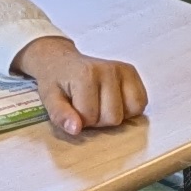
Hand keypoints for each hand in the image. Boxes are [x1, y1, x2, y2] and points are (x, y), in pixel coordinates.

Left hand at [18, 36, 143, 135]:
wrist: (61, 61)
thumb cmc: (55, 81)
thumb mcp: (50, 99)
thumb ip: (60, 115)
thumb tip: (76, 129)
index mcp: (86, 75)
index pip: (91, 117)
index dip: (80, 121)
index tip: (73, 109)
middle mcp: (109, 70)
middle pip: (113, 117)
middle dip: (98, 120)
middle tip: (86, 107)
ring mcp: (123, 70)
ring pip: (131, 111)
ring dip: (115, 115)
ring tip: (100, 105)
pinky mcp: (131, 73)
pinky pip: (141, 103)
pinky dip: (129, 109)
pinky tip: (114, 102)